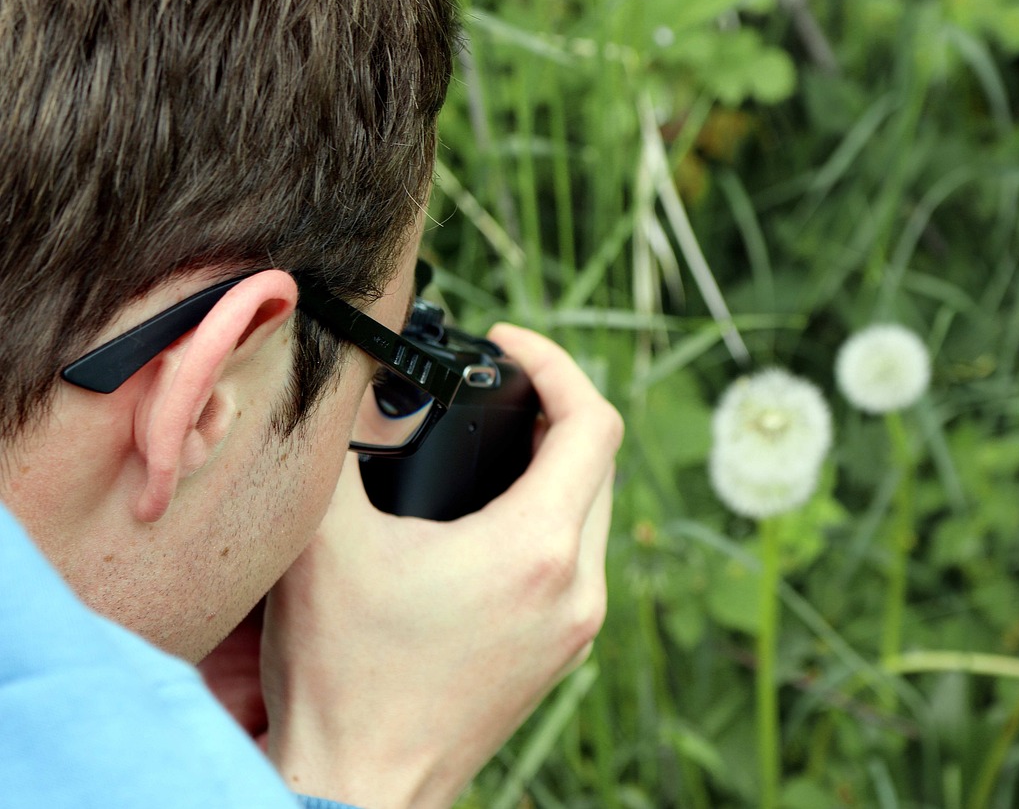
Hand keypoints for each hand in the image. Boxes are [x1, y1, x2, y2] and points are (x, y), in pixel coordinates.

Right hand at [259, 324, 621, 807]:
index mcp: (536, 548)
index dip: (556, 364)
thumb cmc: (345, 676)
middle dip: (556, 410)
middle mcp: (577, 586)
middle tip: (500, 388)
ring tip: (500, 441)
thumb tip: (346, 390)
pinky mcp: (562, 652)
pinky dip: (552, 518)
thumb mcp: (326, 544)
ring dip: (558, 466)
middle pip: (599, 463)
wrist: (360, 785)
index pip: (592, 421)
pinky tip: (498, 518)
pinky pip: (579, 560)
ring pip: (594, 513)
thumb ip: (337, 452)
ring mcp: (577, 626)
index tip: (509, 346)